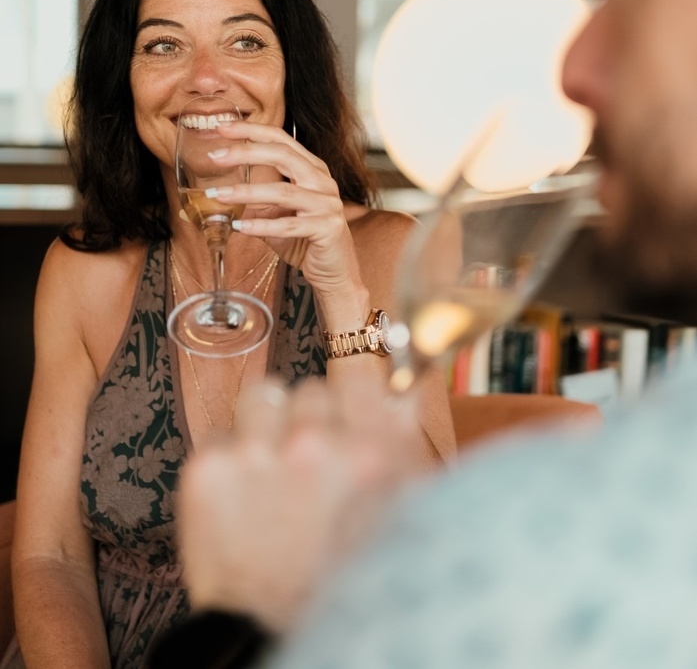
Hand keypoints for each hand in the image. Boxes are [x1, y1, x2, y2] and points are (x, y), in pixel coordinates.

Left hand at [177, 376, 421, 632]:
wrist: (270, 634)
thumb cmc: (341, 579)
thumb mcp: (395, 518)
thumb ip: (399, 447)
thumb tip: (400, 391)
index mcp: (371, 453)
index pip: (357, 370)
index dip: (348, 363)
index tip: (339, 352)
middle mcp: (315, 444)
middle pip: (310, 389)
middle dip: (309, 418)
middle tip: (307, 461)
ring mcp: (257, 452)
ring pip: (262, 396)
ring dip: (267, 425)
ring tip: (269, 472)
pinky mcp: (208, 468)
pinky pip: (221, 432)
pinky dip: (230, 459)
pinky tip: (240, 499)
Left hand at [207, 122, 366, 302]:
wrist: (335, 271)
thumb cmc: (305, 240)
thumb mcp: (277, 215)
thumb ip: (256, 201)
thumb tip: (219, 194)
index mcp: (312, 169)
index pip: (281, 140)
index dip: (251, 131)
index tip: (222, 127)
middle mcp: (322, 181)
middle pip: (283, 156)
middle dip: (246, 152)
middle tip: (215, 156)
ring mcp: (327, 204)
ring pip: (283, 192)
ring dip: (246, 192)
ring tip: (218, 194)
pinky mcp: (327, 229)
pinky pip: (289, 226)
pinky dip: (262, 226)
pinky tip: (239, 227)